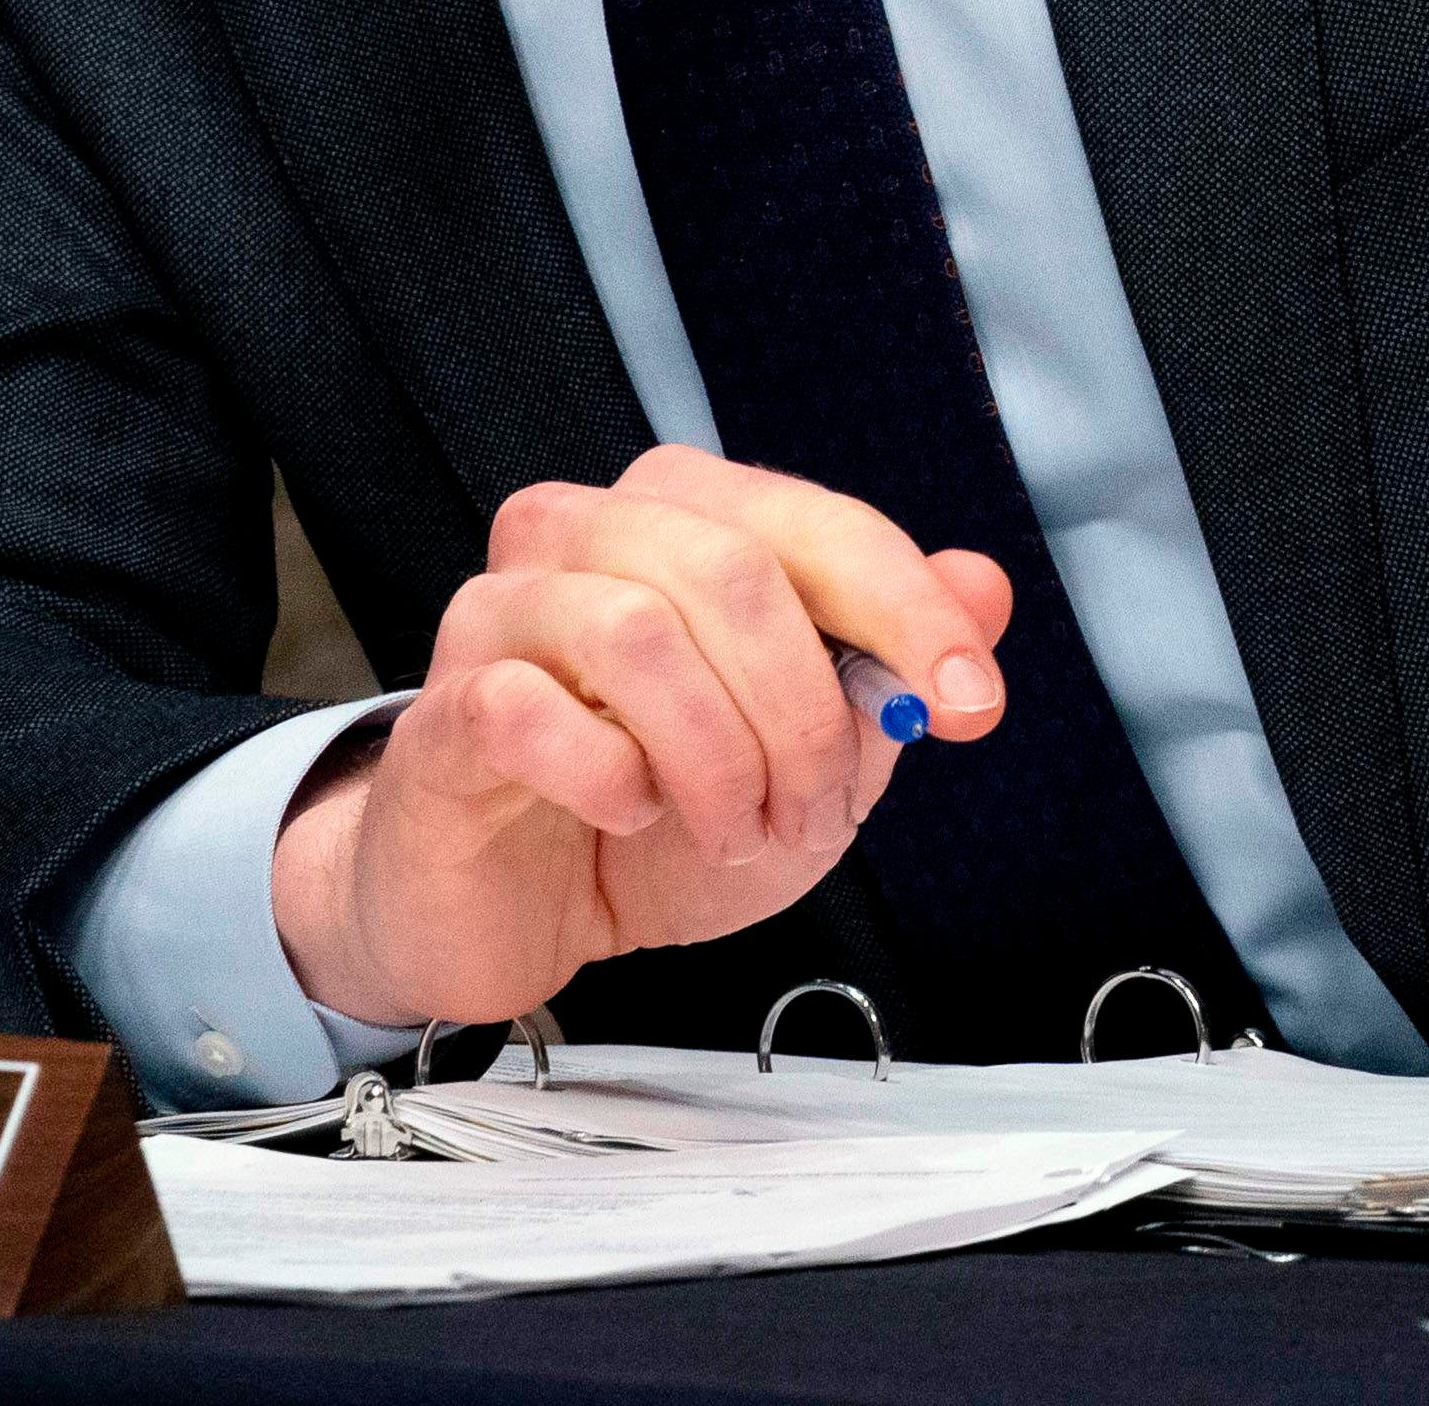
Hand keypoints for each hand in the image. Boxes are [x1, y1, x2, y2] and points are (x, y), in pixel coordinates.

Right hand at [271, 444, 1014, 1030]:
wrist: (517, 913)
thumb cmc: (658, 812)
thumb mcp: (810, 751)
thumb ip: (891, 662)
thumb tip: (982, 585)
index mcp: (686, 516)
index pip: (818, 526)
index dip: (909, 612)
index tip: (969, 705)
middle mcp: (585, 533)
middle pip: (733, 570)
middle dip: (804, 711)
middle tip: (815, 810)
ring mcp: (500, 613)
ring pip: (638, 632)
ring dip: (717, 758)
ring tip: (733, 829)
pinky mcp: (445, 710)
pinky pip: (533, 712)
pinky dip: (614, 779)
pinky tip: (630, 813)